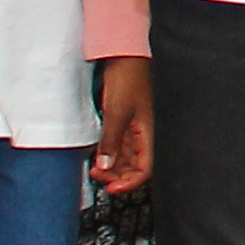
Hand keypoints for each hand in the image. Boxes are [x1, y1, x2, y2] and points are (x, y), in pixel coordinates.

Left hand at [90, 58, 153, 194]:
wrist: (124, 56)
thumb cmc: (128, 78)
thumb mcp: (116, 113)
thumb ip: (111, 142)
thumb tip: (105, 167)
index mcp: (149, 133)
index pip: (145, 170)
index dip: (129, 183)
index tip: (111, 189)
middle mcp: (144, 133)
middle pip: (135, 167)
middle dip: (117, 176)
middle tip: (98, 177)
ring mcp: (134, 127)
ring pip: (126, 158)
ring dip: (112, 167)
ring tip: (95, 168)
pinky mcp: (124, 120)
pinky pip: (119, 145)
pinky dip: (108, 154)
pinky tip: (97, 155)